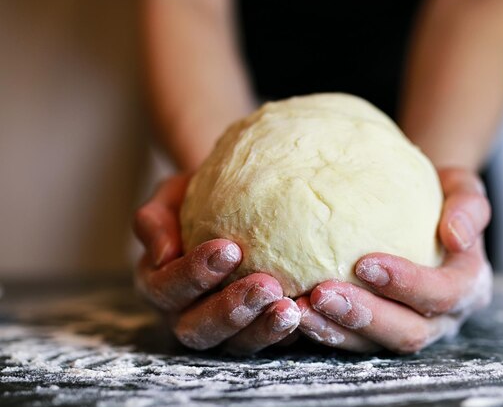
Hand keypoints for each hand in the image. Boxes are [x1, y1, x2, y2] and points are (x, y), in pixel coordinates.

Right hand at [133, 174, 299, 354]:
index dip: (192, 274)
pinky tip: (309, 315)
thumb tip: (162, 254)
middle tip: (266, 286)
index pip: (165, 287)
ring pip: (235, 344)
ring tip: (291, 309)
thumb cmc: (196, 197)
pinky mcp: (253, 334)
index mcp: (158, 283)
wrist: (233, 202)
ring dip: (262, 329)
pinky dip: (287, 335)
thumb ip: (155, 219)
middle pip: (197, 328)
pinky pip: (268, 343)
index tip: (229, 249)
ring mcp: (220, 330)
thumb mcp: (170, 196)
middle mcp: (183, 314)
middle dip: (230, 311)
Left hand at [296, 168, 492, 352]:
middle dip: (364, 316)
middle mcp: (442, 318)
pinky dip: (322, 328)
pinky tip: (293, 311)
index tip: (364, 263)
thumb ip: (469, 206)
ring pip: (374, 345)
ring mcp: (408, 328)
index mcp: (468, 286)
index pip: (443, 294)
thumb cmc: (441, 196)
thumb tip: (456, 235)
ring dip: (335, 330)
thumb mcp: (463, 188)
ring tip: (298, 309)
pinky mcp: (376, 332)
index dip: (407, 284)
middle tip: (322, 293)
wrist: (423, 212)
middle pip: (407, 332)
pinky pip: (350, 340)